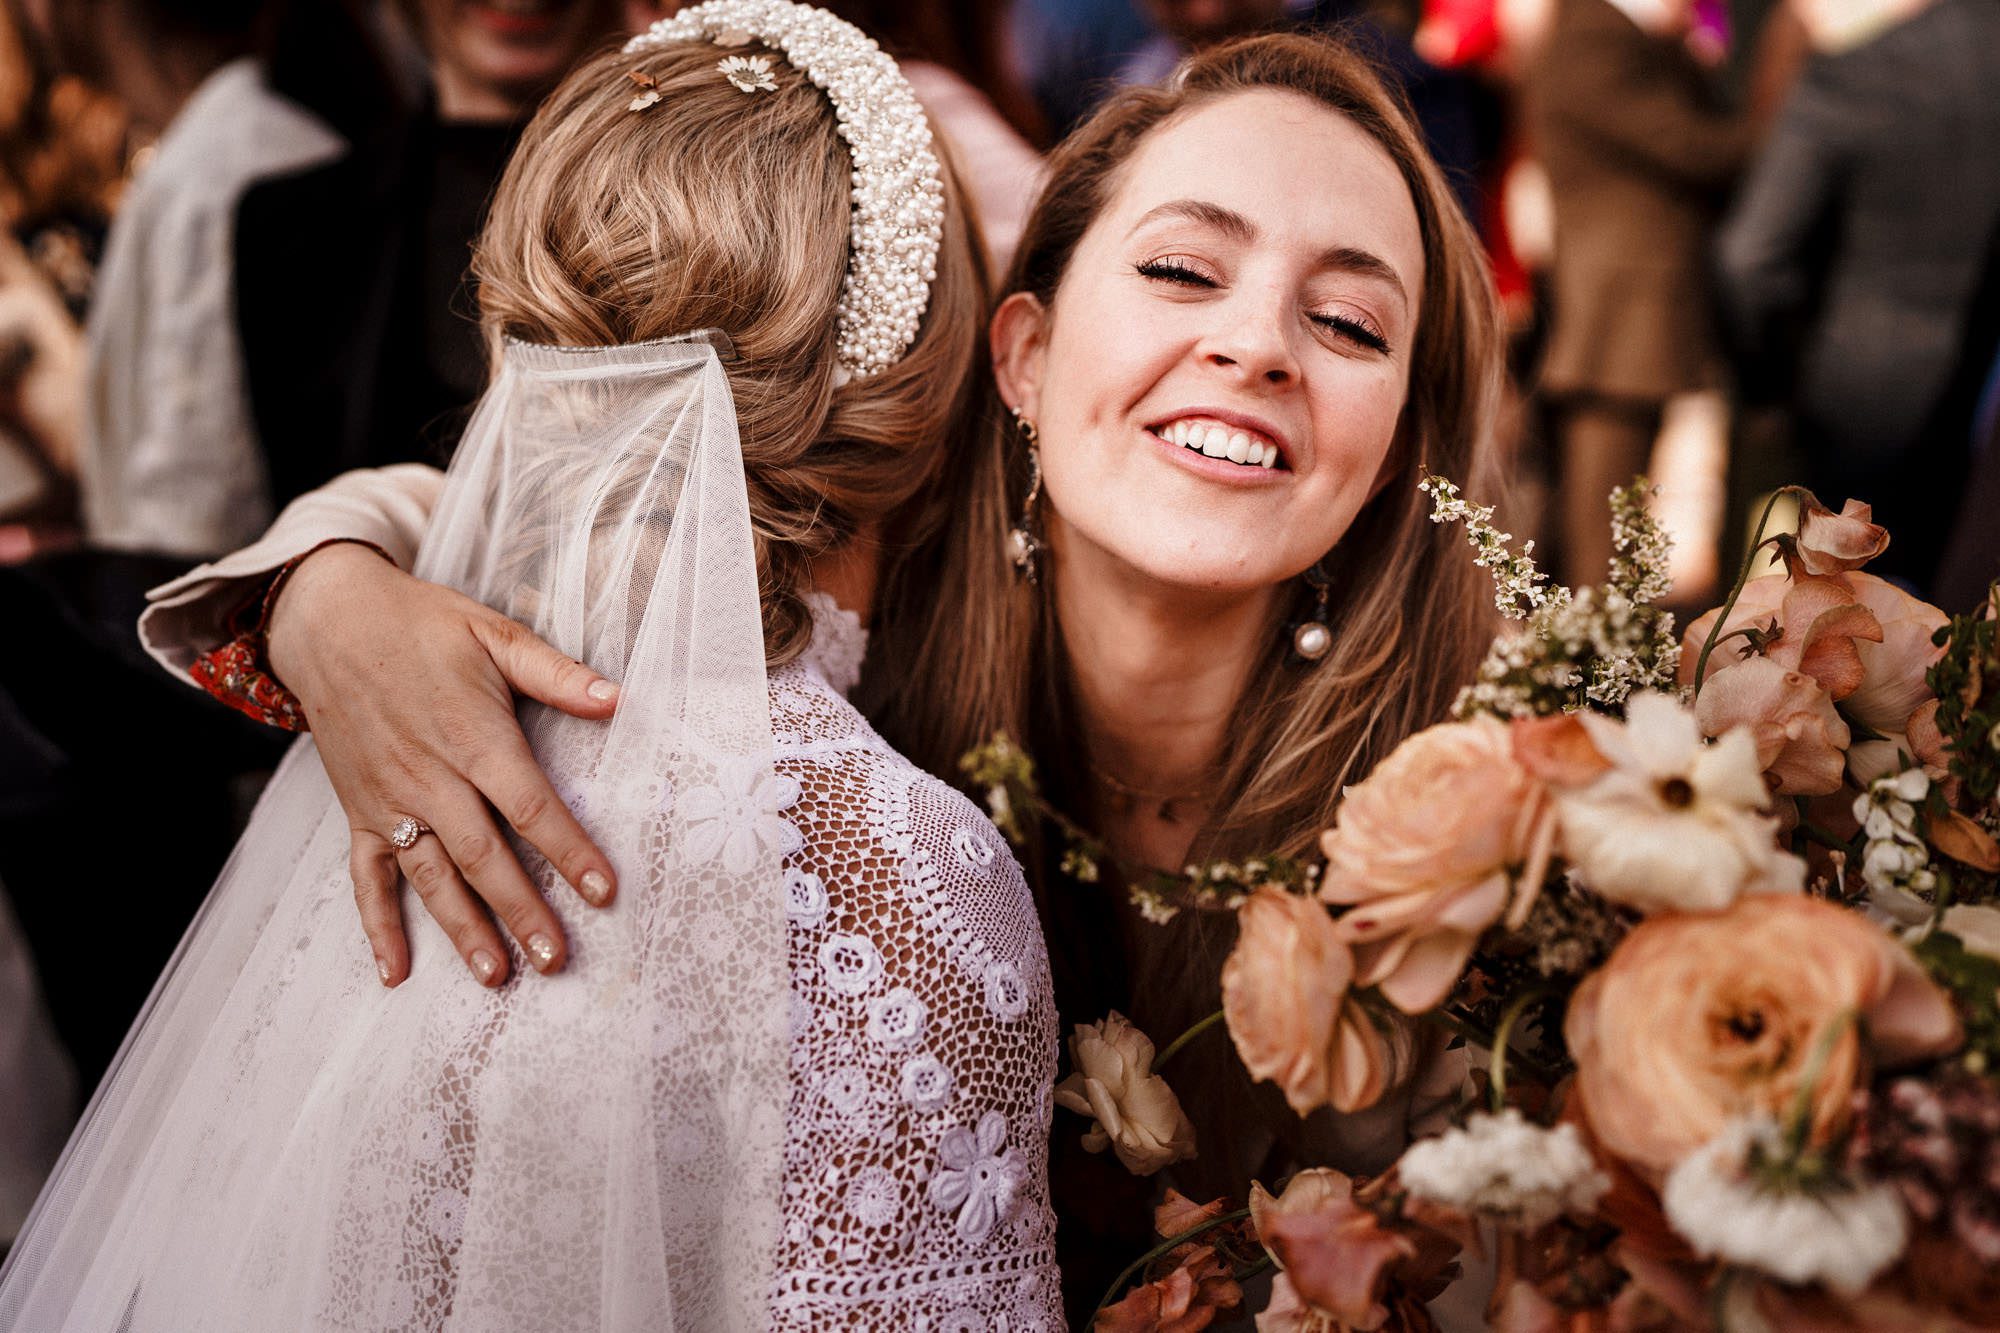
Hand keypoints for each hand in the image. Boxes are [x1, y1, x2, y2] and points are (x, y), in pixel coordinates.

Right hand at [267, 543, 619, 987]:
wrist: (328, 620)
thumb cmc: (421, 625)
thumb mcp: (493, 633)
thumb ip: (555, 673)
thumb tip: (616, 699)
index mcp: (472, 736)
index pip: (529, 806)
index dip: (569, 850)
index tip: (604, 892)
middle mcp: (429, 777)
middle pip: (483, 855)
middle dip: (522, 910)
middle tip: (557, 958)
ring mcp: (389, 800)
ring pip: (431, 877)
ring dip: (463, 929)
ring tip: (498, 976)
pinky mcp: (357, 811)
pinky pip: (366, 877)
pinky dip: (378, 926)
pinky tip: (397, 972)